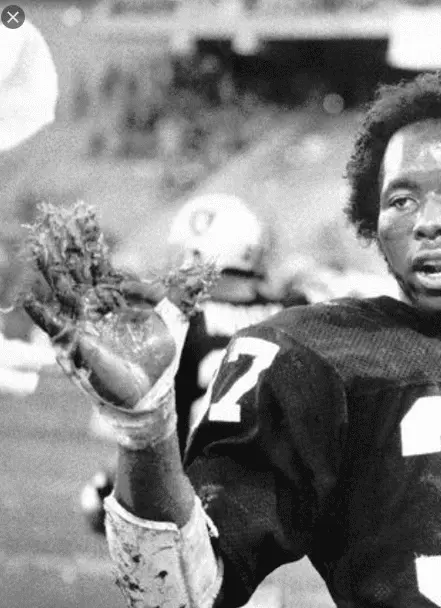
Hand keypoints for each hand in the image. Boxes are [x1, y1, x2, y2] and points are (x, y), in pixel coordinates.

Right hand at [19, 202, 209, 447]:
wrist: (151, 390)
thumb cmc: (161, 355)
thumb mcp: (176, 318)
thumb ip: (185, 291)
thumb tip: (208, 266)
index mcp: (114, 296)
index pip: (98, 261)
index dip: (89, 238)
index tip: (81, 211)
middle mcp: (94, 306)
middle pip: (76, 269)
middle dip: (64, 245)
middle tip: (50, 217)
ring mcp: (82, 323)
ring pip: (62, 291)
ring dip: (50, 269)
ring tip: (37, 245)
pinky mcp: (76, 345)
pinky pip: (54, 327)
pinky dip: (42, 314)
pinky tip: (30, 299)